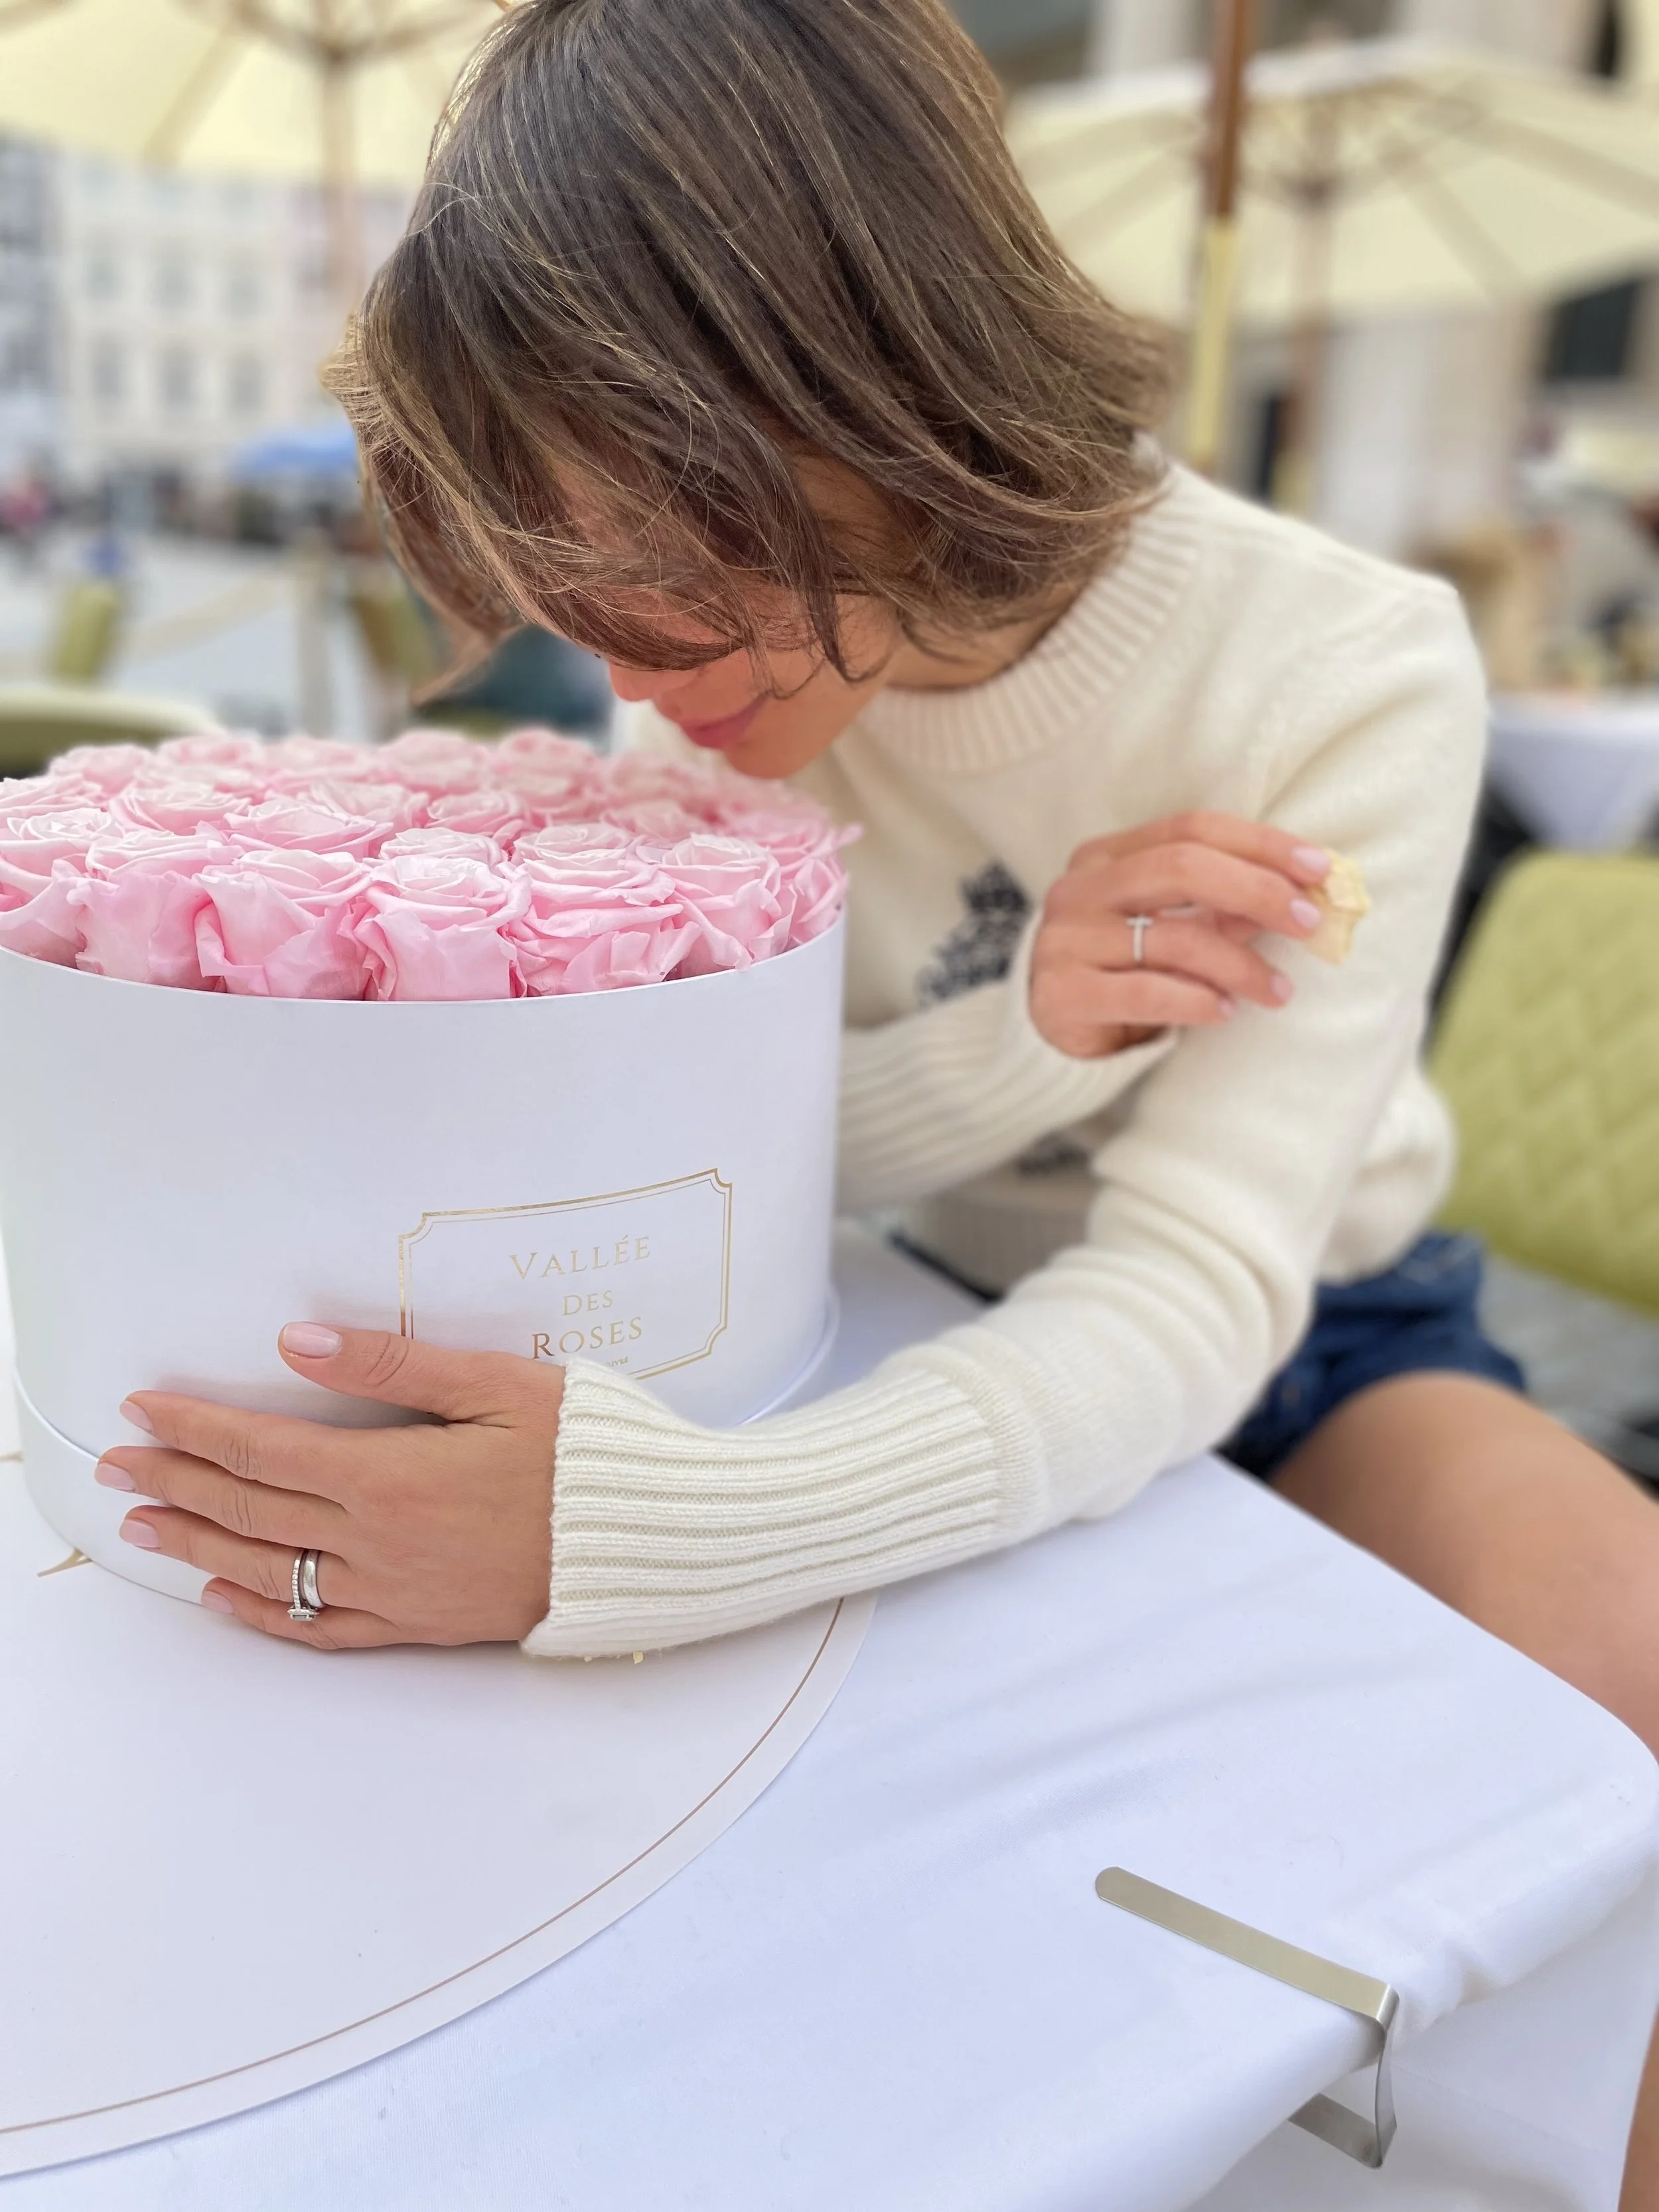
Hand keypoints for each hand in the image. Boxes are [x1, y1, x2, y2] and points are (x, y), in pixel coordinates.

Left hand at [95, 1326, 563, 1649]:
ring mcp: (396, 1590)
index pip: (264, 1450)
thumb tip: (296, 1343)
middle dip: (177, 1480)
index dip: (196, 1427)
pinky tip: (226, 1597)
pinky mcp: (421, 1624)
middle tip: (117, 1463)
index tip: (144, 1408)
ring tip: (145, 1525)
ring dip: (199, 1544)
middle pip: (251, 1510)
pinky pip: (323, 1627)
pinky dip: (264, 1613)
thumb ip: (390, 1364)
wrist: (645, 1541)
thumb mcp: (496, 1384)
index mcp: (390, 1475)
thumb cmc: (583, 1452)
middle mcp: (378, 1541)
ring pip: (272, 1571)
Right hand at [1029, 812, 1332, 1058]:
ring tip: (1278, 990)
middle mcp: (1080, 888)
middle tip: (1309, 924)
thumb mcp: (1170, 929)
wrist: (1050, 1032)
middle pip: (1181, 867)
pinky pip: (1148, 993)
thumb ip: (1221, 909)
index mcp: (1106, 856)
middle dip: (1258, 892)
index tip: (1319, 869)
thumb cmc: (1122, 970)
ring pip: (1173, 938)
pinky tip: (1226, 1012)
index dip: (1260, 843)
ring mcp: (1065, 939)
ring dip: (1241, 965)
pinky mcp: (1062, 993)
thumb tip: (1299, 896)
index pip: (1192, 829)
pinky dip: (1198, 1002)